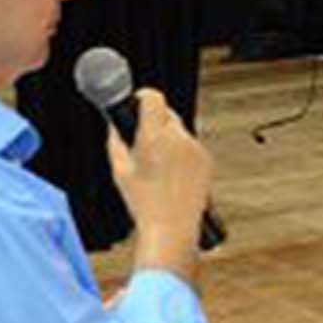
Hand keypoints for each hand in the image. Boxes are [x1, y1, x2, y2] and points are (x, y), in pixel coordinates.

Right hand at [105, 89, 213, 268]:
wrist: (172, 226)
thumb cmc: (144, 203)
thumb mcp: (119, 169)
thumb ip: (115, 139)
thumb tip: (114, 123)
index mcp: (155, 137)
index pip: (154, 97)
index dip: (143, 96)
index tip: (136, 101)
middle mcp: (179, 139)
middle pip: (167, 113)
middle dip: (154, 121)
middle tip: (142, 139)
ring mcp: (196, 149)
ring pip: (180, 131)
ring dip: (168, 139)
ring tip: (157, 165)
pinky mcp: (207, 160)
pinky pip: (192, 147)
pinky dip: (182, 153)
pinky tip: (172, 173)